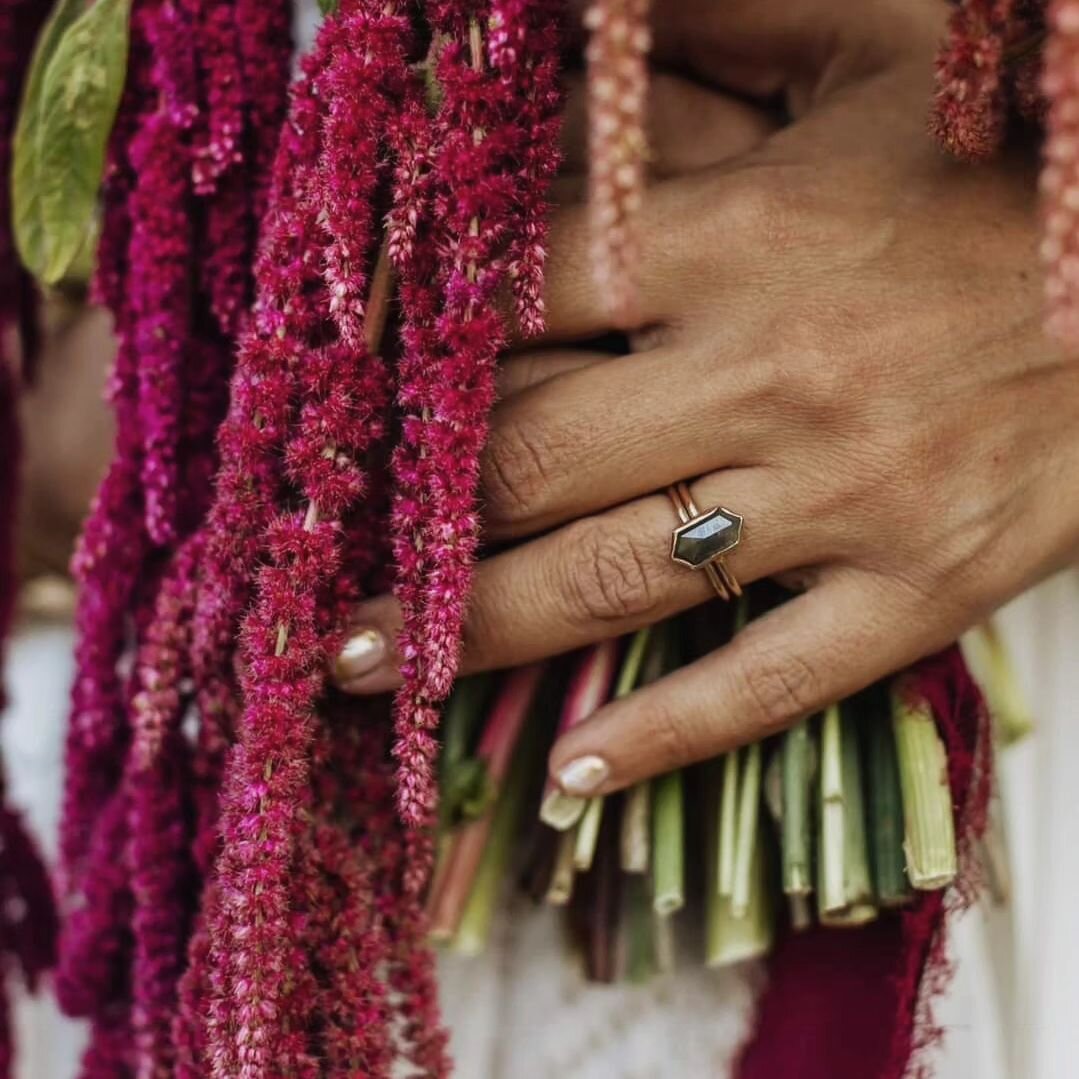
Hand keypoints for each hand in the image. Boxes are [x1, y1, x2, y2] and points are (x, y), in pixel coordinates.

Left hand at [338, 2, 1078, 801]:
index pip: (513, 299)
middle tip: (304, 576)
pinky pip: (768, 683)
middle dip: (401, 523)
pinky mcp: (920, 588)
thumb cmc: (1017, 166)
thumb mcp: (874, 49)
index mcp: (744, 237)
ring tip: (363, 671)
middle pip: (529, 460)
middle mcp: (771, 375)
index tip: (327, 409)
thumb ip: (710, 24)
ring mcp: (845, 498)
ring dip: (471, 634)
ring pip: (615, 583)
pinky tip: (570, 775)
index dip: (398, 351)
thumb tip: (561, 14)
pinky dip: (662, 736)